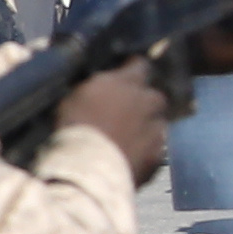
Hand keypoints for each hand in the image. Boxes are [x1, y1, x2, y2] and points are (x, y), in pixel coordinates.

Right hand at [56, 67, 177, 183]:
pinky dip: (146, 150)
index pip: (141, 65)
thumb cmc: (74, 127)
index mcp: (128, 82)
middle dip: (143, 102)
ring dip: (146, 127)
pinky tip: (130, 156)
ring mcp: (157, 129)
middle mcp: (148, 101)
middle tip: (125, 113)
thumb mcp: (77, 94)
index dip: (134, 69)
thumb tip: (104, 82)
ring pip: (157, 123)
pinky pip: (155, 148)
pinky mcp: (158, 156)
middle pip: (154, 96)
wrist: (87, 169)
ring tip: (126, 139)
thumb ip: (98, 85)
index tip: (128, 73)